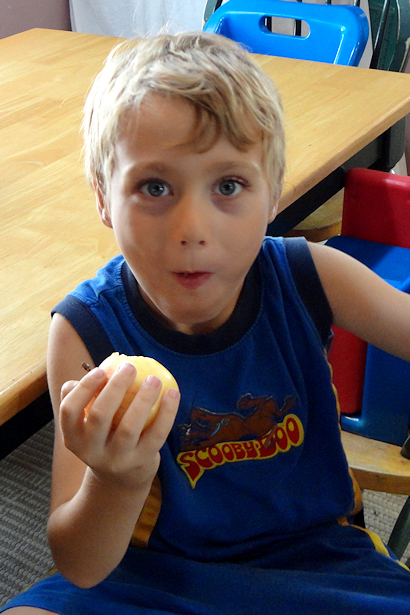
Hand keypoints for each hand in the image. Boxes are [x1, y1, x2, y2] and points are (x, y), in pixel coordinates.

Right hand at [59, 363, 179, 489]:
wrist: (122, 477)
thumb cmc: (105, 435)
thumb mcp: (90, 421)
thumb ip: (91, 395)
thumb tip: (105, 366)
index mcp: (73, 437)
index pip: (69, 411)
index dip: (83, 389)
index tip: (101, 371)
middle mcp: (91, 452)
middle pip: (100, 416)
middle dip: (115, 388)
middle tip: (130, 367)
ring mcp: (117, 460)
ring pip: (129, 428)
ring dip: (143, 399)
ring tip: (154, 379)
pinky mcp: (141, 462)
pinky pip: (156, 435)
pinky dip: (166, 412)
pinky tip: (173, 393)